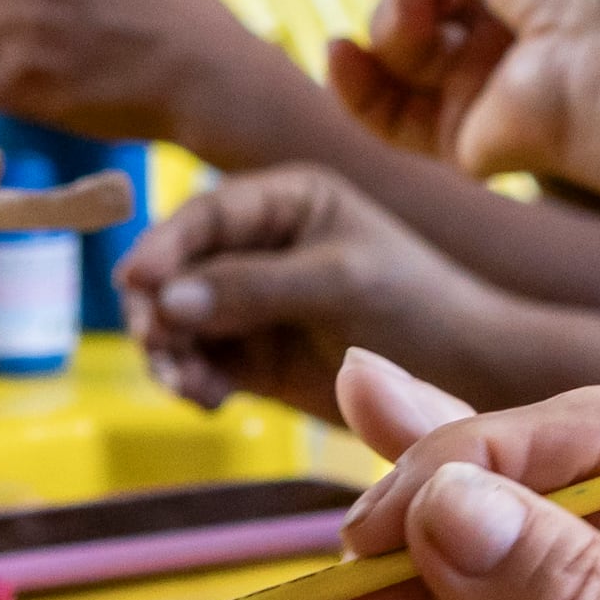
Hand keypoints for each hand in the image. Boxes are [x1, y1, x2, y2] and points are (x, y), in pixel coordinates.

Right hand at [116, 165, 599, 414]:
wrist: (467, 376)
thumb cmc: (417, 305)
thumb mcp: (339, 282)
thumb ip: (253, 287)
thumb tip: (165, 300)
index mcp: (285, 199)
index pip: (205, 215)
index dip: (162, 246)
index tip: (132, 282)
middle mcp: (258, 245)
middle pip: (176, 271)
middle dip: (159, 309)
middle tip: (161, 347)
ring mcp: (251, 303)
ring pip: (178, 323)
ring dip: (172, 353)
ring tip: (194, 386)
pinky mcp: (253, 357)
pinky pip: (200, 364)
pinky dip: (193, 381)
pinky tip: (210, 400)